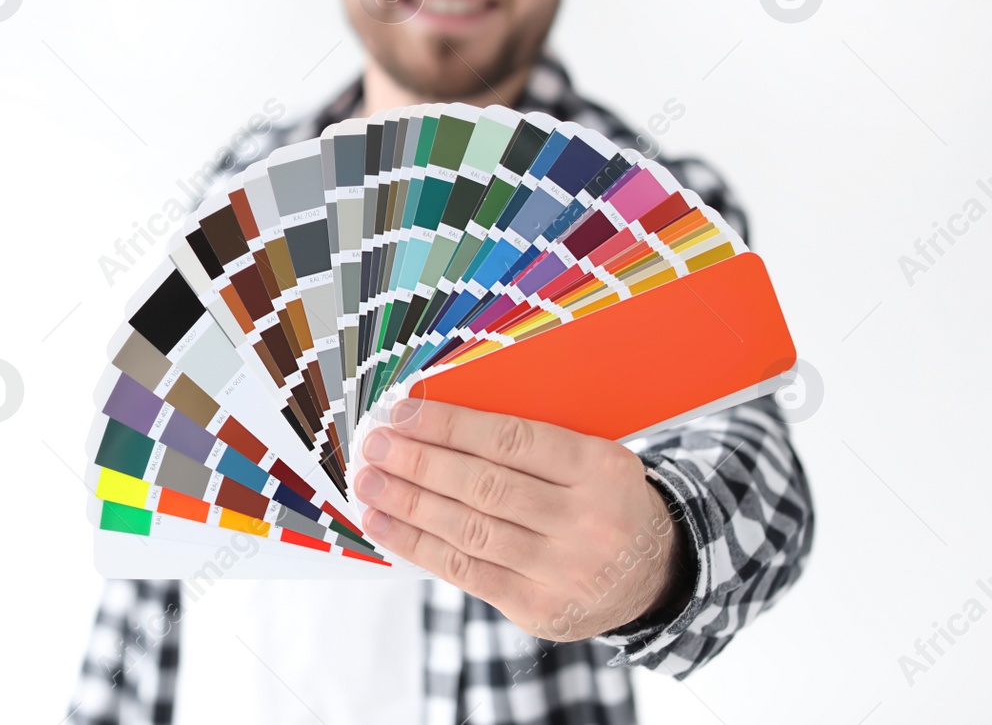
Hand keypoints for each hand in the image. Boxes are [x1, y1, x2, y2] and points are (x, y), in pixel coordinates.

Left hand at [353, 399, 690, 641]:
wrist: (656, 573)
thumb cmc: (602, 499)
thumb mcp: (590, 459)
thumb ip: (528, 444)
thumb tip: (432, 424)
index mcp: (602, 469)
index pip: (512, 441)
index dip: (450, 426)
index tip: (402, 414)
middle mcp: (589, 522)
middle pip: (485, 486)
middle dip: (419, 463)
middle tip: (374, 445)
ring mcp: (566, 572)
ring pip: (469, 531)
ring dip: (409, 504)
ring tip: (368, 482)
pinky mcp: (541, 611)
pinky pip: (466, 573)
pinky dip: (417, 546)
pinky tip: (384, 524)